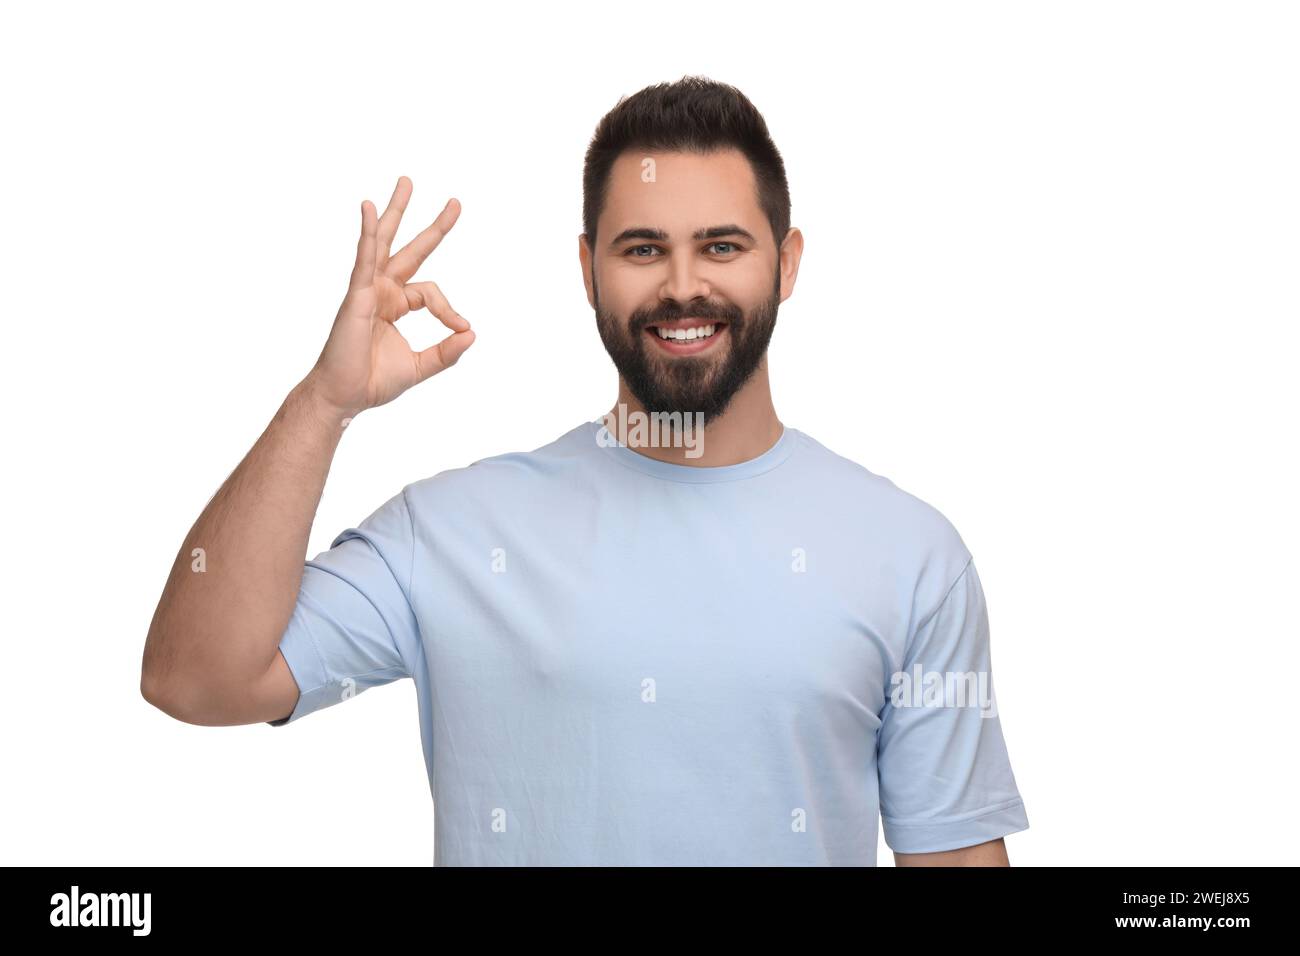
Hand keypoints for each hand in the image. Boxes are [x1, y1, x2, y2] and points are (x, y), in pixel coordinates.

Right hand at [306, 176, 474, 416]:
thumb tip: (472, 334)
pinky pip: (364, 258)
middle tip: (455, 202)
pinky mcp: (355, 295)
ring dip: (394, 212)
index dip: (450, 309)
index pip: (431, 292)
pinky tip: (369, 209)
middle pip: (409, 249)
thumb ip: (446, 353)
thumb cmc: (373, 381)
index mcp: (395, 303)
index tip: (462, 329)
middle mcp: (381, 290)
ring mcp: (367, 290)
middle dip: (432, 226)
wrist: (346, 397)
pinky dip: (368, 234)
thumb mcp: (419, 366)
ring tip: (407, 183)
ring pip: (384, 243)